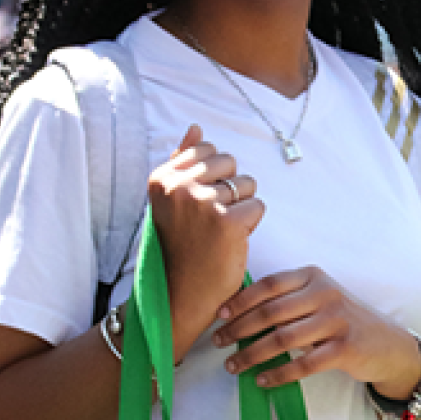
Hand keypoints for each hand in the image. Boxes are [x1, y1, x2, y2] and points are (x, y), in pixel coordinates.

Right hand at [148, 124, 265, 357]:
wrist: (181, 293)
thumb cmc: (181, 244)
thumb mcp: (172, 200)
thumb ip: (183, 160)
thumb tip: (196, 127)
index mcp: (163, 177)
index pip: (209, 150)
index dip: (213, 178)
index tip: (197, 206)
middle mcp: (179, 187)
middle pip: (230, 164)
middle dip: (230, 190)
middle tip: (210, 221)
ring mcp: (202, 203)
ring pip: (247, 185)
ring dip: (241, 208)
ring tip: (219, 231)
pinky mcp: (227, 222)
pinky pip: (257, 206)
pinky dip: (250, 224)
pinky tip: (231, 241)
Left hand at [212, 267, 420, 397]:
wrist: (386, 343)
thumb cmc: (343, 320)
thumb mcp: (319, 298)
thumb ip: (288, 300)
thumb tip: (239, 313)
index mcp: (314, 276)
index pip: (269, 284)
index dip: (240, 299)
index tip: (219, 314)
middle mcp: (326, 294)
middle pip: (271, 312)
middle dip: (239, 329)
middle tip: (218, 342)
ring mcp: (336, 321)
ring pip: (282, 339)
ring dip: (252, 354)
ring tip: (233, 365)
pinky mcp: (344, 348)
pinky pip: (302, 364)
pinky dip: (277, 374)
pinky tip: (262, 379)